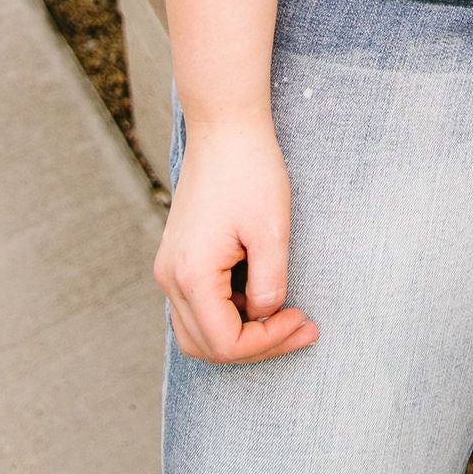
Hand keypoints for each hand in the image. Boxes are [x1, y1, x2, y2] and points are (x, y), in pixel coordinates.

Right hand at [155, 107, 319, 365]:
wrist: (224, 127)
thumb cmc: (250, 171)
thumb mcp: (271, 230)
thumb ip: (269, 283)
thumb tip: (266, 314)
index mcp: (191, 275)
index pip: (225, 343)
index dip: (268, 341)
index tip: (302, 320)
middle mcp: (171, 277)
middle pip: (206, 345)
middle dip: (256, 345)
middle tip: (299, 327)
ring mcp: (170, 268)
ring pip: (198, 331)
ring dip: (240, 334)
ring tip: (282, 315)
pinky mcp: (179, 257)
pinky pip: (197, 306)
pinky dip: (228, 313)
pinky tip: (261, 294)